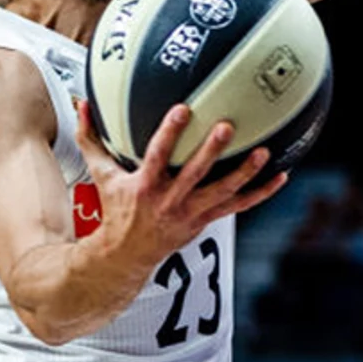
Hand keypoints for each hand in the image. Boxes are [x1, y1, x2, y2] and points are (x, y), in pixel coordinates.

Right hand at [75, 99, 287, 270]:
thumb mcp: (100, 175)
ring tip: (265, 152)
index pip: (158, 155)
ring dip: (245, 172)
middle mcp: (170, 200)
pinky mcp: (206, 220)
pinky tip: (280, 177)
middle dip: (211, 150)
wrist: (125, 257)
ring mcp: (191, 212)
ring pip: (223, 192)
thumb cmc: (114, 211)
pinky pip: (238, 206)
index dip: (170, 133)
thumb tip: (81, 104)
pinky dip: (260, 193)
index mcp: (145, 186)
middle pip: (194, 173)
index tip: (183, 109)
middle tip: (228, 126)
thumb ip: (91, 139)